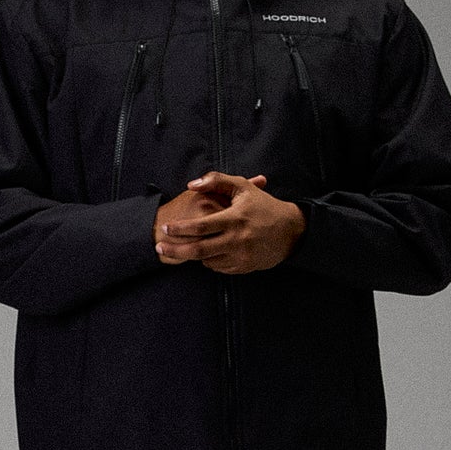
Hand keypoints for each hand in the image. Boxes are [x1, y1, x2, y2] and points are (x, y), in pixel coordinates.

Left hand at [153, 172, 304, 274]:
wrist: (290, 231)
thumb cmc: (263, 206)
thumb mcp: (242, 188)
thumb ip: (216, 181)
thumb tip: (191, 184)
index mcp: (235, 218)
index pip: (201, 226)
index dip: (181, 228)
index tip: (167, 227)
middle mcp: (237, 240)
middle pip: (199, 250)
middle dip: (176, 250)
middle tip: (159, 246)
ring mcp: (241, 256)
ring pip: (207, 261)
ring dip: (194, 254)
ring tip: (185, 247)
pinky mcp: (244, 268)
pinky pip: (219, 268)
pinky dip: (210, 261)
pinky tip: (207, 252)